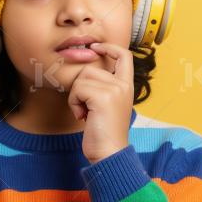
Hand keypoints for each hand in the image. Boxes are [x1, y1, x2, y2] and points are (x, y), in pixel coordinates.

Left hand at [67, 42, 133, 163]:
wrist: (109, 154)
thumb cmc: (104, 133)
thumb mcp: (107, 105)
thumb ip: (103, 87)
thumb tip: (84, 69)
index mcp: (127, 86)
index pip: (124, 55)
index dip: (108, 47)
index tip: (95, 48)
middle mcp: (124, 85)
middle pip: (90, 69)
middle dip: (80, 87)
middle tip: (87, 108)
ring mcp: (115, 89)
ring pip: (82, 79)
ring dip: (76, 97)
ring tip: (86, 113)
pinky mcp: (104, 96)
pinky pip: (78, 89)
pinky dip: (74, 103)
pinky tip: (83, 117)